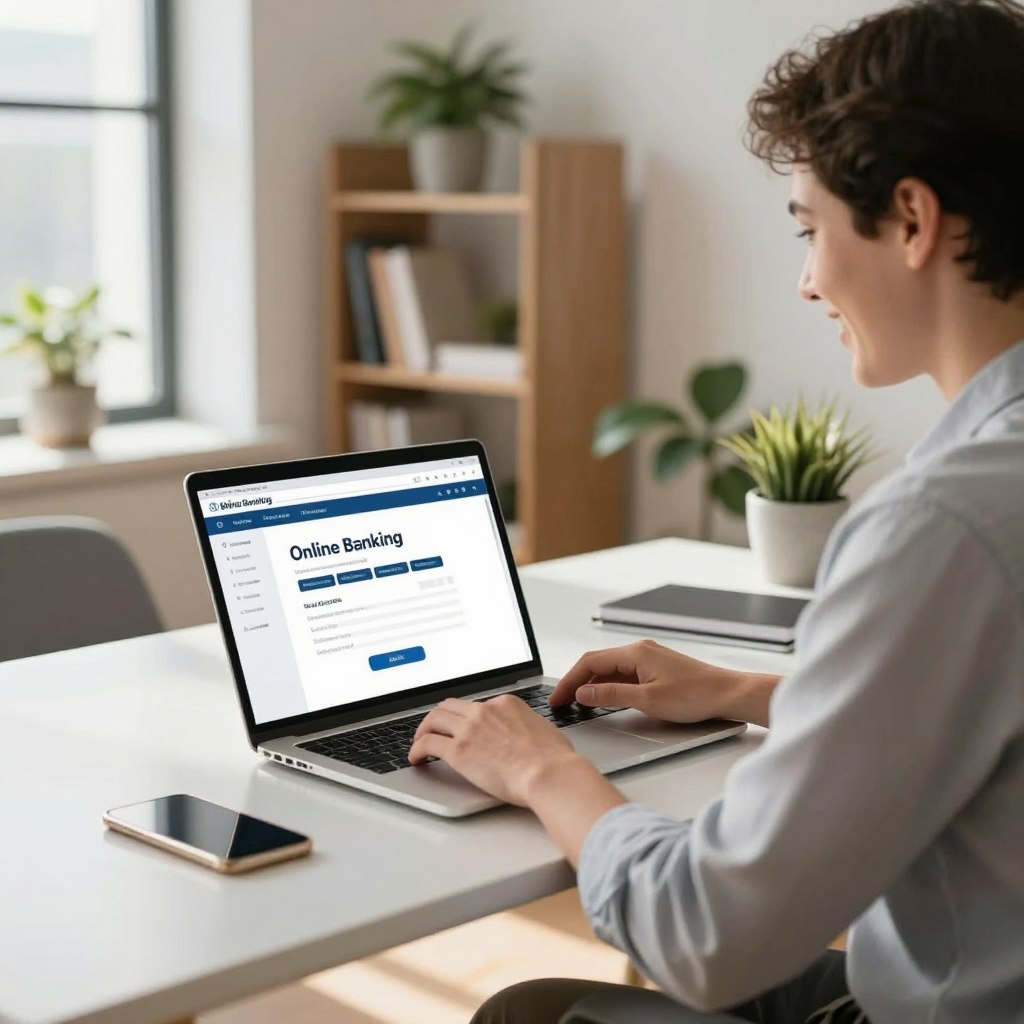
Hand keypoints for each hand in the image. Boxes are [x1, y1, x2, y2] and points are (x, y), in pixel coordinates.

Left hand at [408, 694, 585, 805]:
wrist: (548, 773)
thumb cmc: (553, 759)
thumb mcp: (544, 730)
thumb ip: (529, 728)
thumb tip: (530, 736)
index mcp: (506, 703)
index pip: (476, 705)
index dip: (465, 717)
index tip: (462, 726)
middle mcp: (485, 711)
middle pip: (450, 706)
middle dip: (439, 717)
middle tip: (434, 728)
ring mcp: (470, 729)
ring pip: (434, 719)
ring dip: (423, 729)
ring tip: (419, 742)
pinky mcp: (458, 750)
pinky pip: (427, 743)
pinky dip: (416, 749)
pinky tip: (416, 758)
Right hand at [549, 639, 777, 726]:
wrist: (728, 694)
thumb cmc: (696, 695)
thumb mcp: (647, 700)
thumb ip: (611, 694)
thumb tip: (583, 692)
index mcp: (635, 652)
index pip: (590, 662)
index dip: (570, 681)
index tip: (558, 698)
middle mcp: (639, 650)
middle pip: (596, 663)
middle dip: (575, 682)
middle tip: (561, 703)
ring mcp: (648, 659)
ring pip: (609, 669)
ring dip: (590, 683)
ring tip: (576, 703)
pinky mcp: (655, 669)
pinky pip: (622, 674)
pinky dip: (607, 685)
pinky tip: (602, 699)